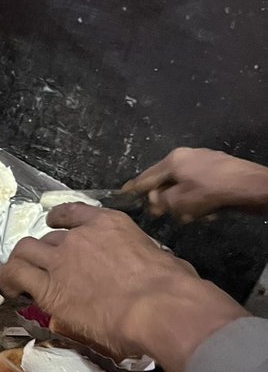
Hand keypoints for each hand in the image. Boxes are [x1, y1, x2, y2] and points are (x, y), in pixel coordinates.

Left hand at [0, 204, 247, 371]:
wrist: (158, 306)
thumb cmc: (173, 287)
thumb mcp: (162, 259)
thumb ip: (146, 258)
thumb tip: (157, 267)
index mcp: (110, 224)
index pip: (73, 214)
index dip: (60, 223)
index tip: (57, 231)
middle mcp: (80, 236)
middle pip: (50, 237)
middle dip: (46, 252)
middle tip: (47, 270)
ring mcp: (61, 259)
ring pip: (25, 250)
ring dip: (21, 261)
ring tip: (18, 278)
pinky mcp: (48, 288)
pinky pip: (15, 274)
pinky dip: (8, 279)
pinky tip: (10, 290)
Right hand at [121, 147, 267, 220]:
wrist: (248, 186)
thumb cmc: (209, 193)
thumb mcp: (177, 202)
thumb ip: (159, 202)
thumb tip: (153, 202)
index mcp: (173, 160)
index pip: (146, 176)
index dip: (133, 188)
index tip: (122, 194)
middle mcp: (187, 156)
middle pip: (166, 180)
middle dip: (164, 199)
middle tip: (162, 214)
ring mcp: (205, 161)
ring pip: (184, 186)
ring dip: (183, 203)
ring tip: (190, 215)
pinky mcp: (219, 170)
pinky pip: (200, 187)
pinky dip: (199, 200)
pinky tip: (206, 211)